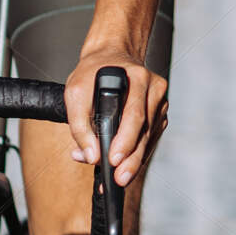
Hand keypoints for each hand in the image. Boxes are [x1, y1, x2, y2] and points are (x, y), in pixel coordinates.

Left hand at [63, 46, 167, 186]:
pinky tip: (127, 164)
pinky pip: (151, 137)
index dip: (125, 139)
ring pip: (149, 137)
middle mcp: (153, 87)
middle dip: (131, 159)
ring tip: (118, 177)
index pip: (133, 113)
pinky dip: (139, 153)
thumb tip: (90, 155)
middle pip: (145, 129)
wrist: (110, 56)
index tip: (113, 159)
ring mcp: (159, 100)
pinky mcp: (159, 112)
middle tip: (119, 179)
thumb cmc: (93, 73)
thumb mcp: (75, 92)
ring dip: (134, 160)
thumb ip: (79, 125)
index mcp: (137, 77)